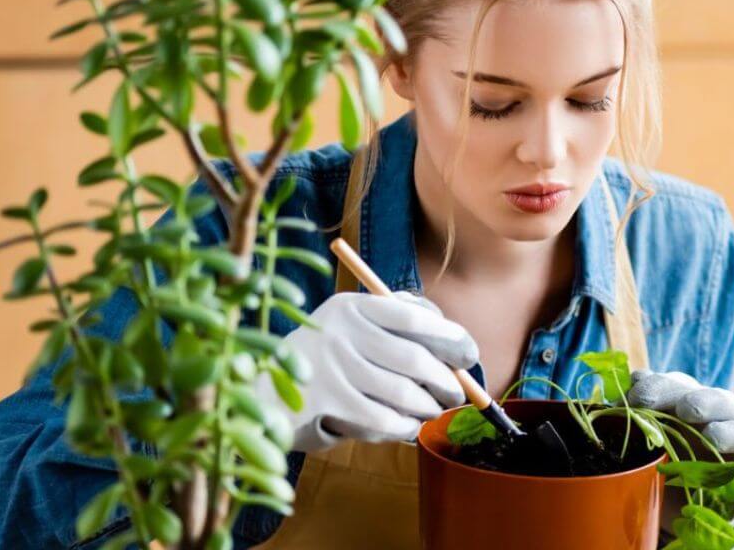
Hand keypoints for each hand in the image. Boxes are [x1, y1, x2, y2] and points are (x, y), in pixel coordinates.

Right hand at [254, 290, 478, 451]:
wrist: (264, 391)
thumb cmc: (326, 358)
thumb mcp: (352, 327)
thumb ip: (396, 319)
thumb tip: (453, 338)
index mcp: (351, 306)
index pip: (413, 317)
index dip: (450, 337)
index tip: (469, 354)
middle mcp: (339, 331)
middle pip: (413, 358)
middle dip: (446, 381)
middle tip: (458, 394)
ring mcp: (330, 366)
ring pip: (402, 392)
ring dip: (427, 406)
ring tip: (433, 410)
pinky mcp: (325, 401)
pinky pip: (382, 418)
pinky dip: (404, 425)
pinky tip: (409, 426)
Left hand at [626, 369, 733, 515]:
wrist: (669, 512)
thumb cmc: (658, 467)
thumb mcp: (641, 442)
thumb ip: (638, 413)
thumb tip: (637, 379)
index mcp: (693, 404)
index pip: (682, 386)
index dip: (662, 388)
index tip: (639, 399)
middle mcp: (725, 420)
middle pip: (723, 401)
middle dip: (703, 401)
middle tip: (685, 409)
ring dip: (733, 433)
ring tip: (712, 439)